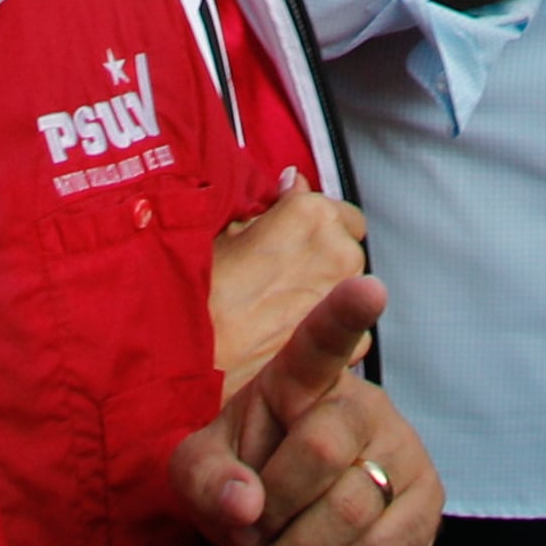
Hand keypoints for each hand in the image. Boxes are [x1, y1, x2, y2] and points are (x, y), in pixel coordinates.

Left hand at [170, 276, 437, 545]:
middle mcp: (362, 404)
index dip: (344, 314)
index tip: (370, 287)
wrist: (285, 535)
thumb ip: (207, 481)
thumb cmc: (240, 481)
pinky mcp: (428, 503)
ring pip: (352, 510)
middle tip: (249, 540)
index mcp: (300, 380)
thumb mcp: (198, 476)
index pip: (322, 342)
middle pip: (320, 450)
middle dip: (273, 511)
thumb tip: (247, 505)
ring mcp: (403, 451)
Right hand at [208, 186, 367, 396]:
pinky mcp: (351, 342)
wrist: (194, 363)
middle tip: (275, 273)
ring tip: (276, 306)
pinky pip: (348, 325)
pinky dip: (324, 325)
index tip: (282, 239)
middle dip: (319, 253)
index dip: (305, 224)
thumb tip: (292, 182)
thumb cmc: (200, 297)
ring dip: (323, 288)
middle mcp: (339, 250)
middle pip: (344, 244)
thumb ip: (267, 205)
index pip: (331, 206)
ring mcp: (347, 300)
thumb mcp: (221, 233)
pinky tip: (286, 332)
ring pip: (348, 285)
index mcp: (310, 214)